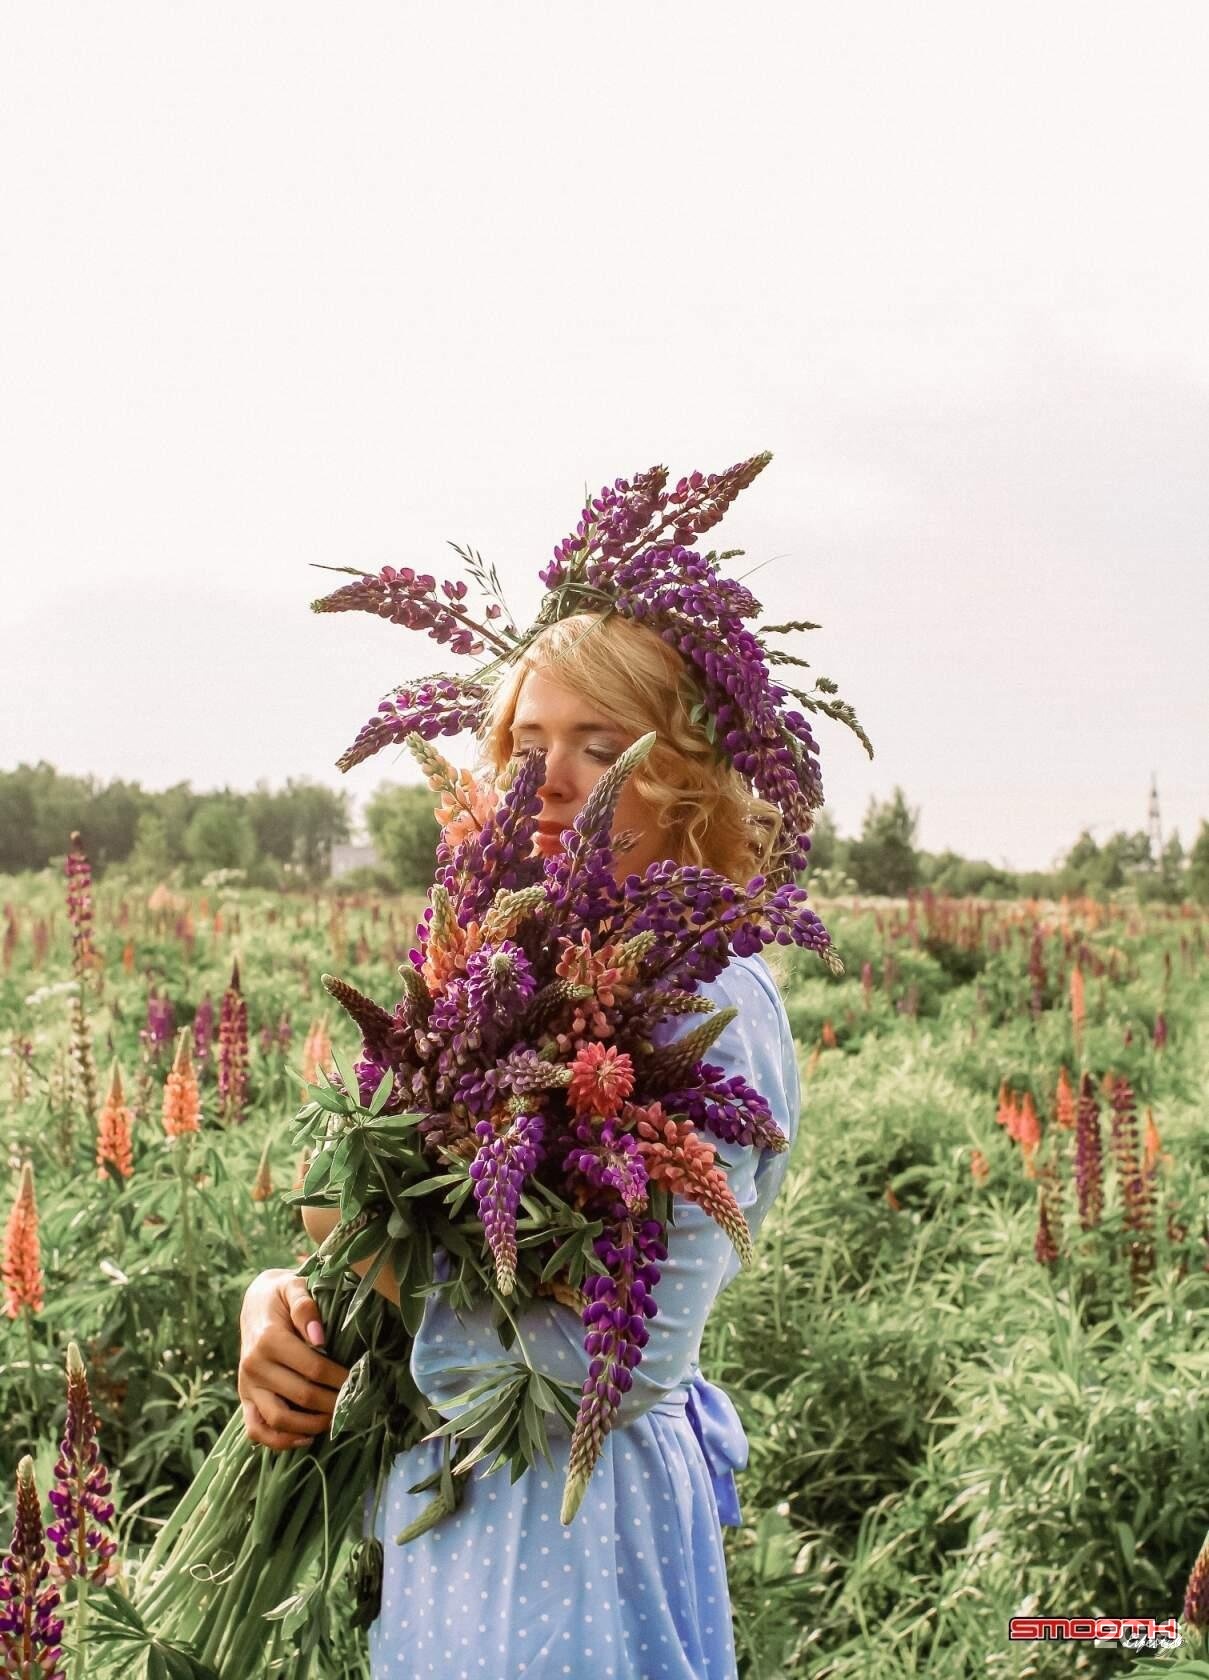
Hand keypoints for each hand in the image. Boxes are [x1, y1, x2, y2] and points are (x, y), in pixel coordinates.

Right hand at [237, 1268, 349, 1450]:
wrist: (254, 1303)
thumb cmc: (281, 1294)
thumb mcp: (293, 1287)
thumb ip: (306, 1307)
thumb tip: (319, 1338)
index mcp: (269, 1339)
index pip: (313, 1368)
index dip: (339, 1378)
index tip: (359, 1379)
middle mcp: (254, 1366)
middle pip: (301, 1396)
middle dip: (332, 1403)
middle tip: (354, 1402)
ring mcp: (247, 1385)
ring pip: (278, 1420)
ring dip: (311, 1426)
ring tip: (334, 1419)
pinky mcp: (245, 1398)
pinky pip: (256, 1430)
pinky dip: (280, 1441)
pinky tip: (305, 1438)